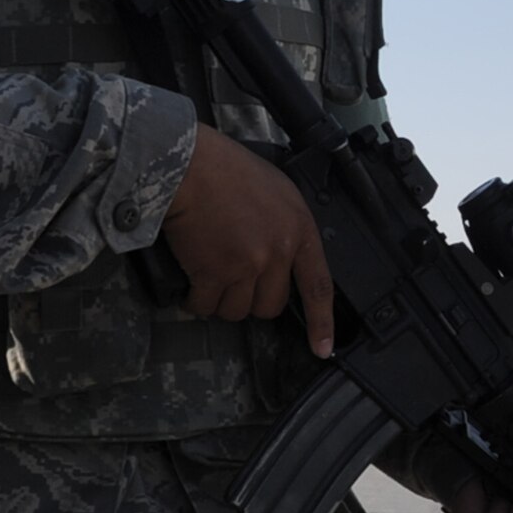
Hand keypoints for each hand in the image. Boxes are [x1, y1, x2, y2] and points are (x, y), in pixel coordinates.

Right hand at [159, 124, 334, 355]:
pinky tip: (190, 284)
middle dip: (251, 300)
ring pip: (237, 310)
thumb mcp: (277, 192)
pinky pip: (205, 306)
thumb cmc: (226, 170)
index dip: (322, 322)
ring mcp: (248, 264)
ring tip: (208, 274)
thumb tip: (282, 259)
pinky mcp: (215, 272)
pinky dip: (194, 301)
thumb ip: (285, 227)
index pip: (318, 285)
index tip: (323, 348)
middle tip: (232, 279)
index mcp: (299, 229)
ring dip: (220, 301)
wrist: (190, 164)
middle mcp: (278, 251)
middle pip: (271, 306)